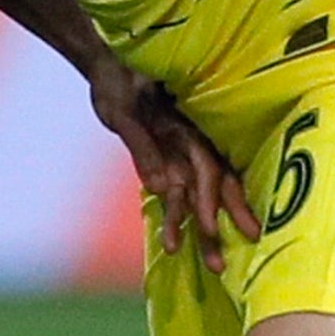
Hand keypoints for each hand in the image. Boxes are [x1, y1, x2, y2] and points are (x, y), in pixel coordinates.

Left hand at [90, 55, 254, 267]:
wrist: (109, 68)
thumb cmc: (118, 82)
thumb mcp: (123, 111)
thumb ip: (141, 147)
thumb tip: (160, 187)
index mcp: (187, 127)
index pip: (206, 168)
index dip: (209, 199)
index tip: (209, 229)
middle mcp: (189, 145)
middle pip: (212, 188)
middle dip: (220, 225)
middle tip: (225, 262)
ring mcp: (179, 155)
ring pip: (196, 198)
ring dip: (202, 232)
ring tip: (213, 267)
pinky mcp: (164, 164)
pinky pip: (176, 196)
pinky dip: (177, 220)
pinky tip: (175, 246)